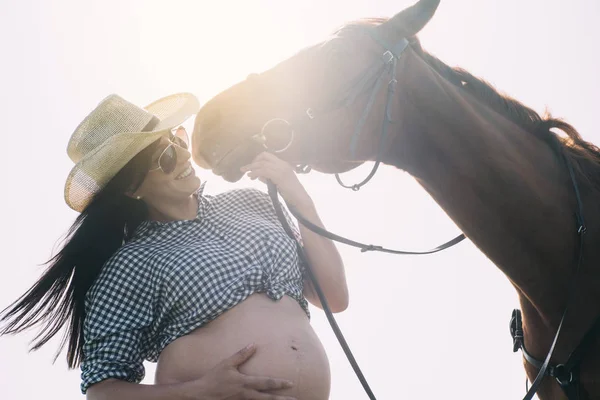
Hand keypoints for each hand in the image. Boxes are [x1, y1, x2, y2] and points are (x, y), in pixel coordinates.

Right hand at [180, 344, 295, 399]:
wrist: (201, 394)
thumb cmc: (213, 377)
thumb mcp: (227, 364)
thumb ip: (241, 355)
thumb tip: (253, 344)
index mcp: (245, 383)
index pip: (266, 383)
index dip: (279, 383)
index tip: (290, 383)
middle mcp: (246, 394)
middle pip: (267, 398)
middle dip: (282, 399)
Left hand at [241, 152, 313, 211]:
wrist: (300, 199)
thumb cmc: (290, 193)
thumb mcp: (277, 183)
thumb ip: (268, 178)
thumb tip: (257, 175)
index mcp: (283, 164)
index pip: (267, 155)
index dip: (257, 159)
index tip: (252, 167)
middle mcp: (282, 164)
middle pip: (264, 157)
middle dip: (252, 162)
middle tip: (245, 169)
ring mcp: (282, 169)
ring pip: (262, 164)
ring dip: (252, 168)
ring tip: (246, 174)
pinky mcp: (279, 176)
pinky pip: (264, 171)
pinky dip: (255, 173)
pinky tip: (251, 177)